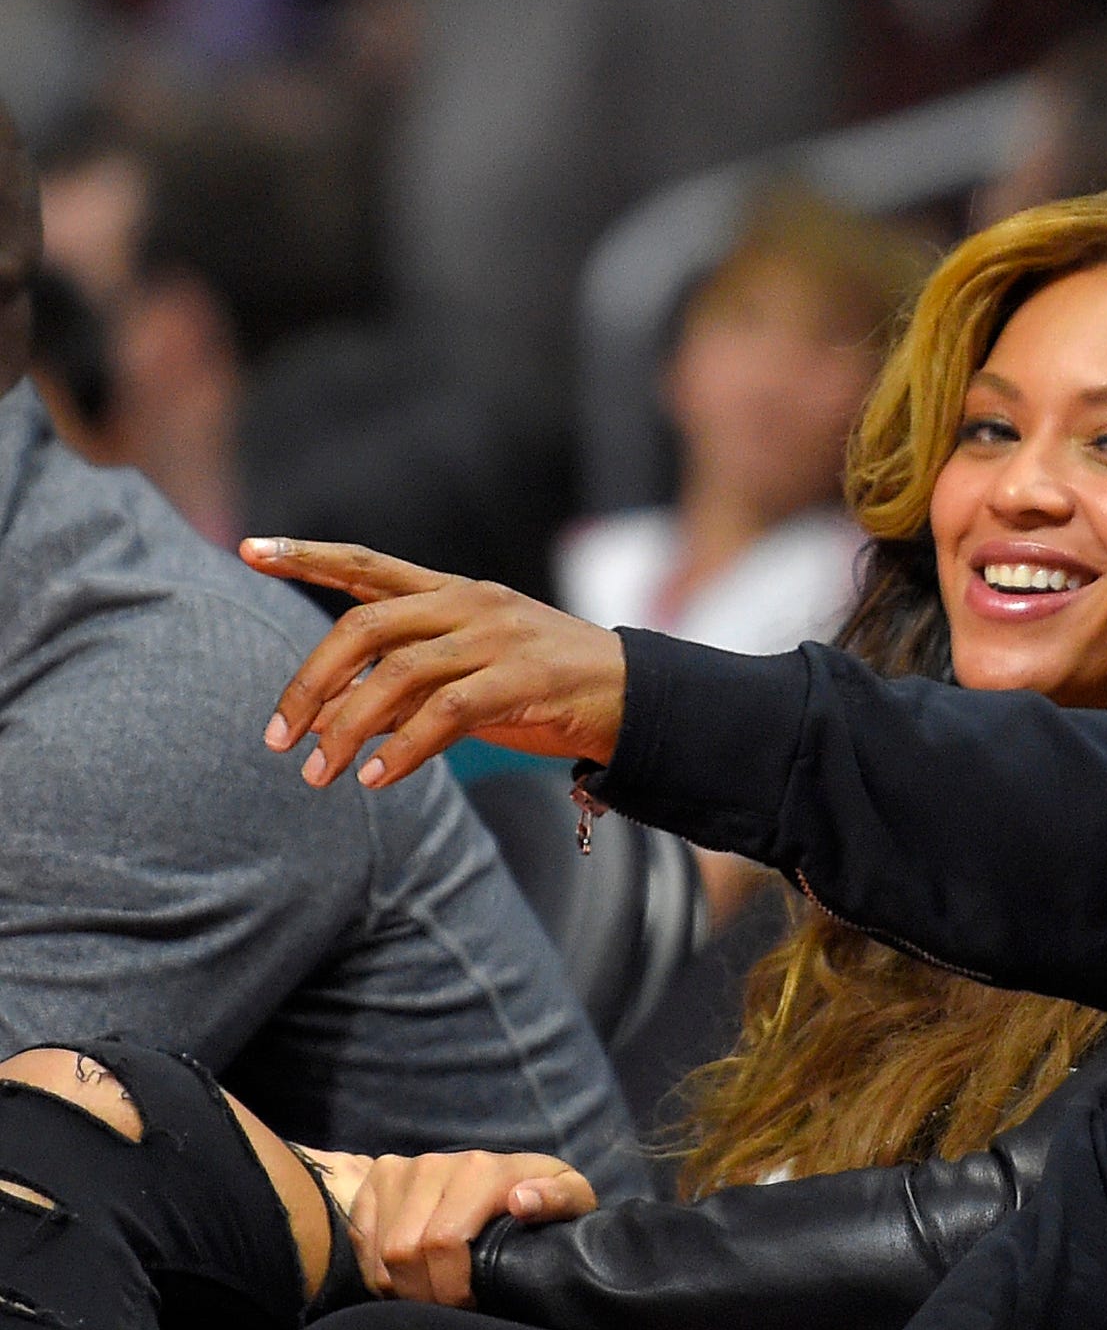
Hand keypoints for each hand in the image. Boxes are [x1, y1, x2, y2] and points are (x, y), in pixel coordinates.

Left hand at [240, 537, 625, 787]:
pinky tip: (380, 779)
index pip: (367, 564)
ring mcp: (498, 639)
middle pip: (366, 625)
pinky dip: (404, 749)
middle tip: (277, 734)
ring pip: (398, 673)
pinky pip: (445, 714)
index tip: (249, 550)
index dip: (306, 556)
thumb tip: (332, 717)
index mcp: (455, 592)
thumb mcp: (473, 668)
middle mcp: (471, 604)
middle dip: (311, 680)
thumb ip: (411, 677)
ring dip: (347, 728)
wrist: (635, 697)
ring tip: (319, 774)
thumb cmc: (546, 687)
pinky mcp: (523, 681)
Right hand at [344, 1149, 596, 1306]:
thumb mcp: (569, 1196)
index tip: (468, 1304)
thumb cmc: (540, 1193)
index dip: (450, 1286)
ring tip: (430, 1290)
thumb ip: (557, 1199)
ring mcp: (403, 1169)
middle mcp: (436, 1164)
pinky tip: (407, 1273)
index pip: (443, 1240)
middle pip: (405, 1250)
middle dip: (425, 1292)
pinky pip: (362, 1240)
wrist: (504, 1171)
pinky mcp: (378, 1178)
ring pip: (381, 1250)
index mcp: (482, 1169)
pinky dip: (378, 1269)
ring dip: (401, 1285)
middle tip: (446, 1306)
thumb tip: (522, 1202)